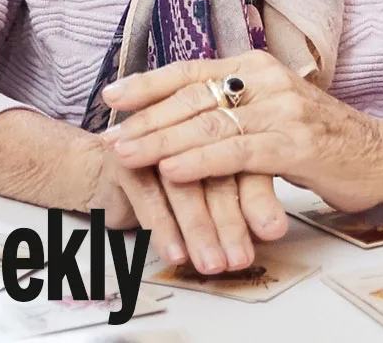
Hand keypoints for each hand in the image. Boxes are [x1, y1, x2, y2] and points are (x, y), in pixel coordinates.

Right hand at [87, 140, 287, 272]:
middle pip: (214, 170)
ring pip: (183, 185)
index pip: (243, 155)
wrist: (109, 174)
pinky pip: (148, 195)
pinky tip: (176, 254)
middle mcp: (185, 123)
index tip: (273, 232)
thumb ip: (244, 195)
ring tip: (213, 264)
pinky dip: (164, 228)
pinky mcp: (123, 158)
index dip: (258, 195)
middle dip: (230, 220)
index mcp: (215, 118)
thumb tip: (273, 227)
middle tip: (241, 258)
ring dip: (199, 229)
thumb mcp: (213, 185)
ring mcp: (153, 138)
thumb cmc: (170, 181)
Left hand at [102, 50, 382, 212]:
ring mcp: (283, 109)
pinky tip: (172, 170)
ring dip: (161, 140)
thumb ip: (234, 108)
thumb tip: (178, 116)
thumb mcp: (273, 113)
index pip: (192, 70)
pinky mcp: (296, 143)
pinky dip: (200, 161)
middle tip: (108, 135)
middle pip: (193, 96)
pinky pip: (237, 151)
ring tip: (126, 153)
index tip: (111, 95)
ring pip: (208, 123)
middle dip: (145, 118)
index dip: (149, 83)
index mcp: (258, 66)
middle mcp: (267, 78)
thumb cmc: (323, 140)